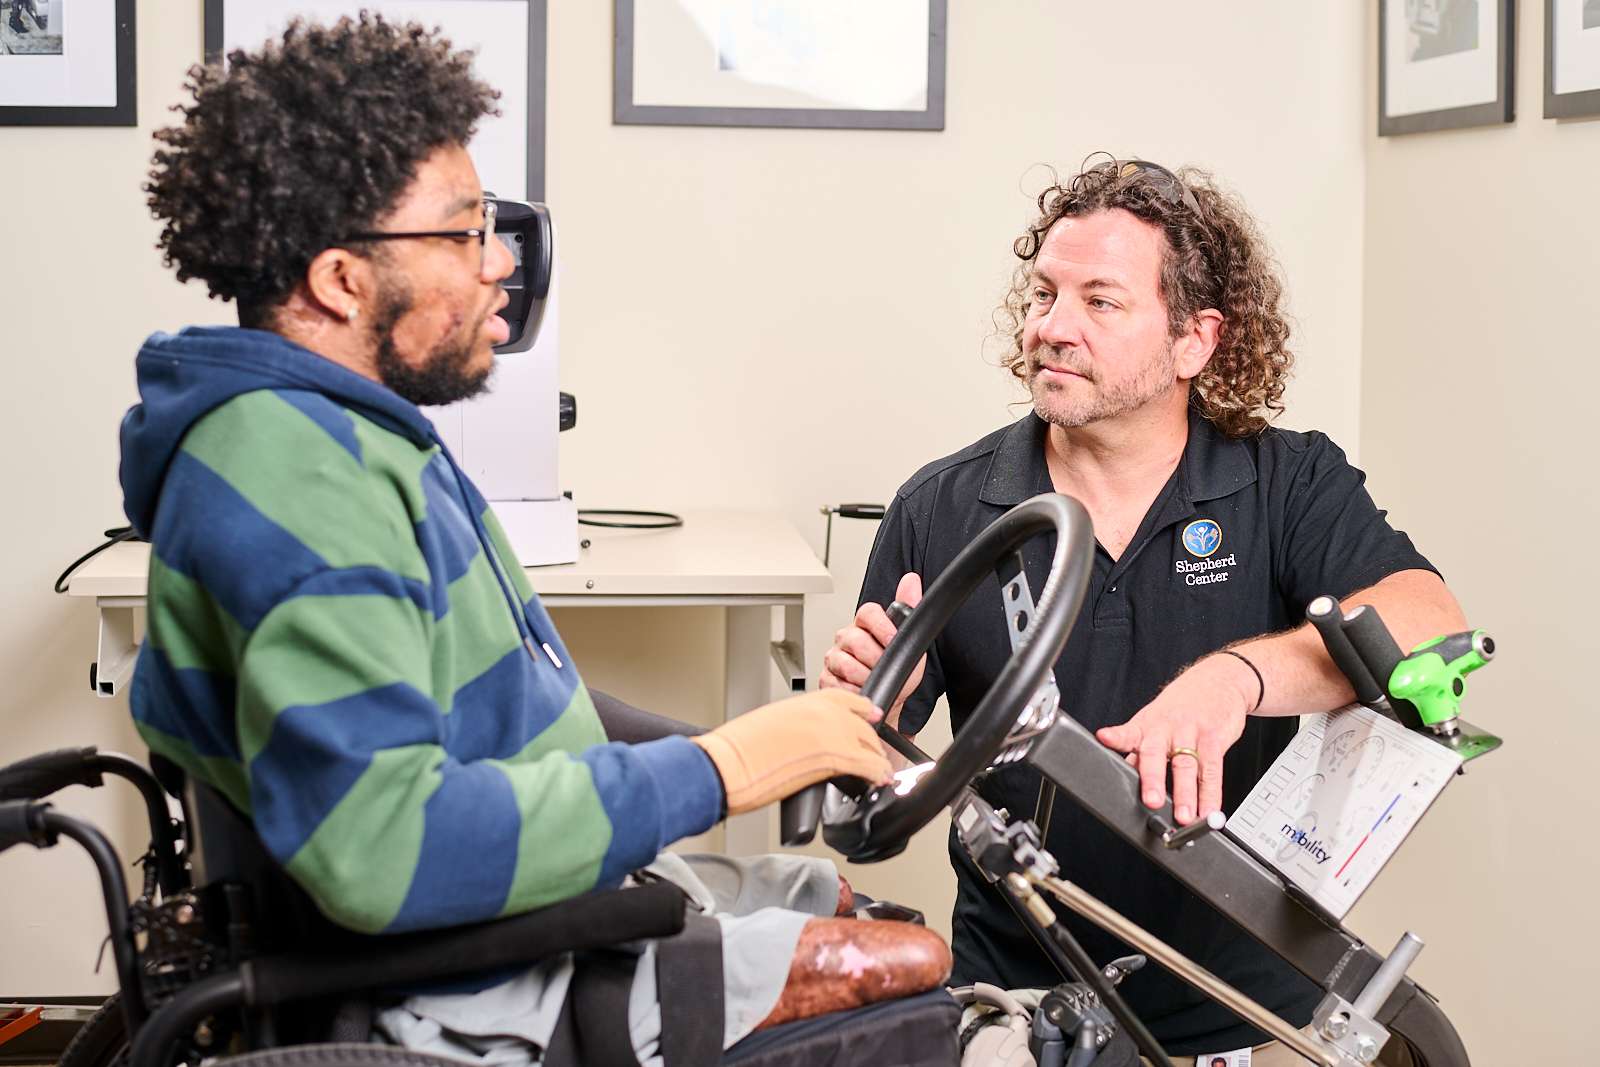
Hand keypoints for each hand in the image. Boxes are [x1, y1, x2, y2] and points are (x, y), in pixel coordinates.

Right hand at [690, 689, 892, 815]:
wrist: (730, 763)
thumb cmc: (738, 747)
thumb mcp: (772, 722)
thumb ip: (799, 725)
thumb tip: (806, 740)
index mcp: (808, 701)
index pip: (849, 700)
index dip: (863, 710)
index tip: (871, 715)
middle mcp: (826, 712)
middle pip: (862, 726)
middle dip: (869, 741)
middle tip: (872, 753)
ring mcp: (835, 733)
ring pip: (870, 745)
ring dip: (875, 758)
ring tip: (877, 771)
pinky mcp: (838, 758)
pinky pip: (871, 765)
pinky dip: (878, 773)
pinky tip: (878, 779)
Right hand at [820, 573, 925, 722]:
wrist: (891, 698)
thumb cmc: (896, 668)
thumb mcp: (908, 639)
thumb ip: (909, 608)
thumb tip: (911, 580)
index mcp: (865, 624)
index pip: (867, 612)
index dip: (881, 626)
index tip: (893, 639)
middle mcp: (846, 637)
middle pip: (855, 640)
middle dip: (876, 659)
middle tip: (886, 667)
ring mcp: (834, 658)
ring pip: (846, 664)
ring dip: (867, 677)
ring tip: (875, 679)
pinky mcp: (826, 679)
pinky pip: (838, 684)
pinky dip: (856, 690)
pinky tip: (863, 689)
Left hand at [1094, 654, 1255, 824]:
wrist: (1218, 681)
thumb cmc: (1181, 706)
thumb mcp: (1154, 720)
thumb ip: (1139, 750)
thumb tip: (1122, 773)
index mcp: (1147, 725)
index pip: (1128, 732)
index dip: (1115, 736)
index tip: (1104, 738)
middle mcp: (1166, 728)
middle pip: (1156, 753)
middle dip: (1153, 778)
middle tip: (1152, 801)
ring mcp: (1191, 732)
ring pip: (1187, 766)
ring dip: (1186, 794)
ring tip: (1186, 817)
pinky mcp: (1215, 738)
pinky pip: (1213, 770)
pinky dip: (1212, 793)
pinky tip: (1209, 810)